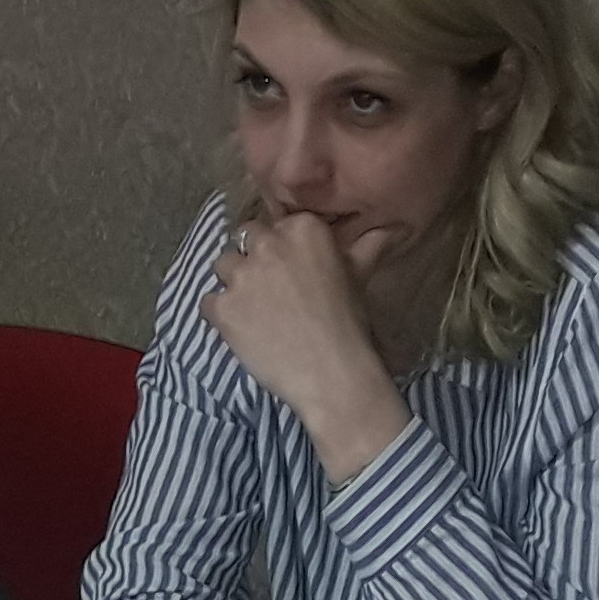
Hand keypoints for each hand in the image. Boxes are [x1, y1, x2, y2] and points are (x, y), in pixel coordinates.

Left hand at [201, 211, 406, 478]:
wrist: (333, 374)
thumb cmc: (350, 324)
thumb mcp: (359, 276)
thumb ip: (366, 246)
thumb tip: (390, 228)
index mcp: (303, 229)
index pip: (276, 226)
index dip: (280, 249)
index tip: (290, 272)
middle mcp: (268, 244)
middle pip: (245, 240)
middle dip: (254, 261)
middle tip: (271, 292)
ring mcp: (241, 275)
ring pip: (223, 266)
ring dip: (234, 284)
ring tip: (255, 312)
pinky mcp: (222, 307)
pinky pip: (208, 302)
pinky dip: (220, 316)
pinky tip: (242, 332)